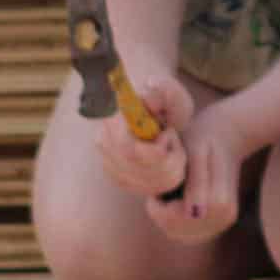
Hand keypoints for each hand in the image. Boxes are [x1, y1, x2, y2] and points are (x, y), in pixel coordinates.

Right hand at [93, 71, 192, 200]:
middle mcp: (104, 143)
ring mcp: (109, 163)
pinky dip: (165, 179)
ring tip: (173, 148)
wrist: (156, 107)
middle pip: (139, 171)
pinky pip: (148, 189)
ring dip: (170, 169)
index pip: (131, 151)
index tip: (169, 132)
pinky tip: (169, 161)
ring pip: (146, 184)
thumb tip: (150, 97)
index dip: (156, 150)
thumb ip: (163, 90)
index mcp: (114, 120)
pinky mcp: (120, 178)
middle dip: (167, 160)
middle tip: (175, 140)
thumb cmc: (165, 97)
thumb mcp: (169, 90)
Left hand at [143, 101, 253, 243]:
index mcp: (218, 202)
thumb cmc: (204, 138)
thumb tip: (196, 213)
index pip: (170, 218)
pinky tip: (180, 195)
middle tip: (168, 180)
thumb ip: (195, 182)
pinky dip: (173, 216)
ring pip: (176, 231)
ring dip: (166, 212)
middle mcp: (223, 218)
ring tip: (176, 186)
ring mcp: (221, 223)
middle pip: (172, 228)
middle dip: (160, 208)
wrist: (226, 135)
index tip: (163, 177)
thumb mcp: (196, 153)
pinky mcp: (216, 224)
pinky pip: (182, 230)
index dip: (157, 200)